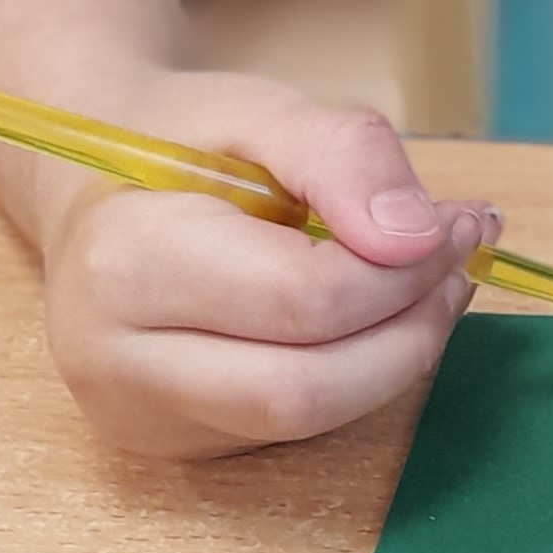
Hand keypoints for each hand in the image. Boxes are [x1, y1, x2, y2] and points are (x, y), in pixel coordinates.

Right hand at [36, 69, 491, 459]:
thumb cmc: (180, 139)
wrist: (93, 185)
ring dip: (396, 356)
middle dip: (411, 328)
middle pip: (306, 386)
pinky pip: (290, 427)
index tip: (457, 222)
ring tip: (433, 281)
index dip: (403, 269)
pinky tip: (378, 315)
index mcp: (124, 262)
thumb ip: (343, 156)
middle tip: (460, 258)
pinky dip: (356, 373)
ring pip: (307, 421)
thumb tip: (419, 237)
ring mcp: (139, 416)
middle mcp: (114, 361)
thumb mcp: (262, 108)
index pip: (302, 298)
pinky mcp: (173, 444)